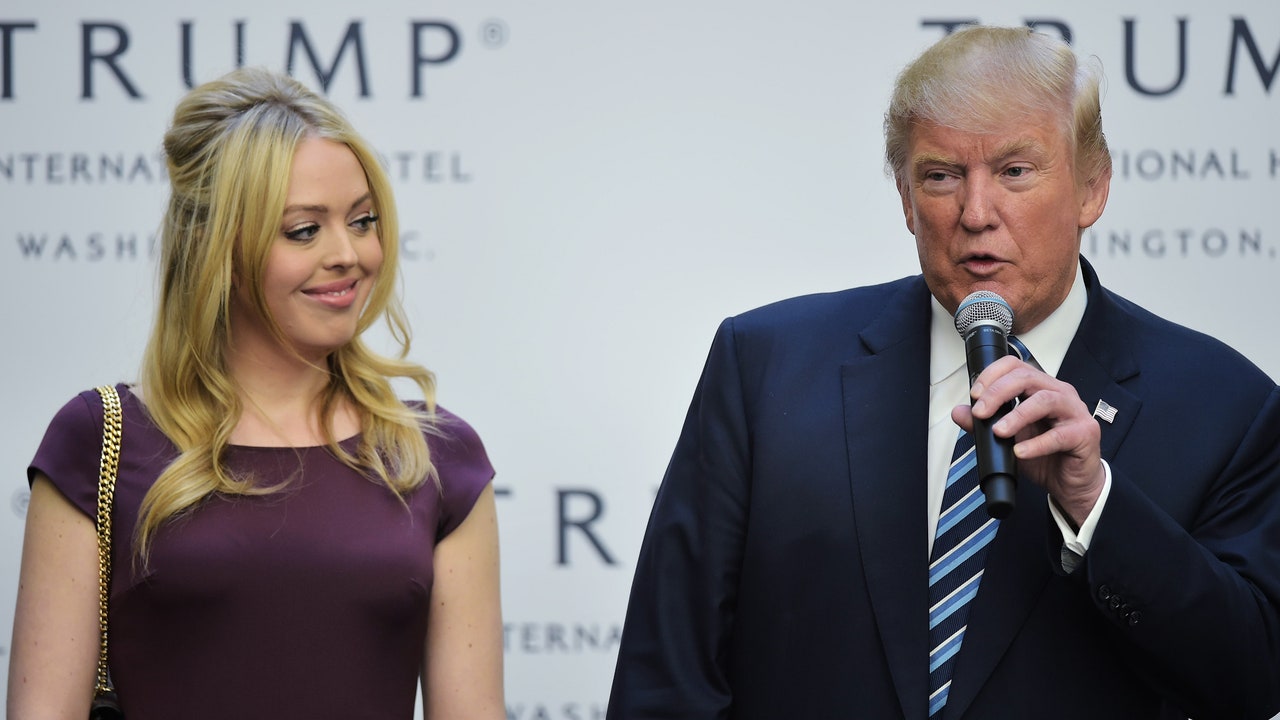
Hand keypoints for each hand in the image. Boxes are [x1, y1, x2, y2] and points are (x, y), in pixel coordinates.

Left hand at [951, 355, 1104, 526]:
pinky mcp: (1085, 433)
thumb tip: (959, 412)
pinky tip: (1020, 451)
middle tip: (981, 412)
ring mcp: (1075, 411)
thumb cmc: (1046, 455)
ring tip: (998, 431)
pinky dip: (1037, 444)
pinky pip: (1059, 436)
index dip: (992, 375)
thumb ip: (983, 424)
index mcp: (1041, 388)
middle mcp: (1059, 393)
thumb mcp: (1008, 438)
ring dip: (1017, 415)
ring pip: (1044, 401)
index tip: (975, 394)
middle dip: (998, 392)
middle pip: (1027, 379)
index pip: (1016, 366)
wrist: (1071, 483)